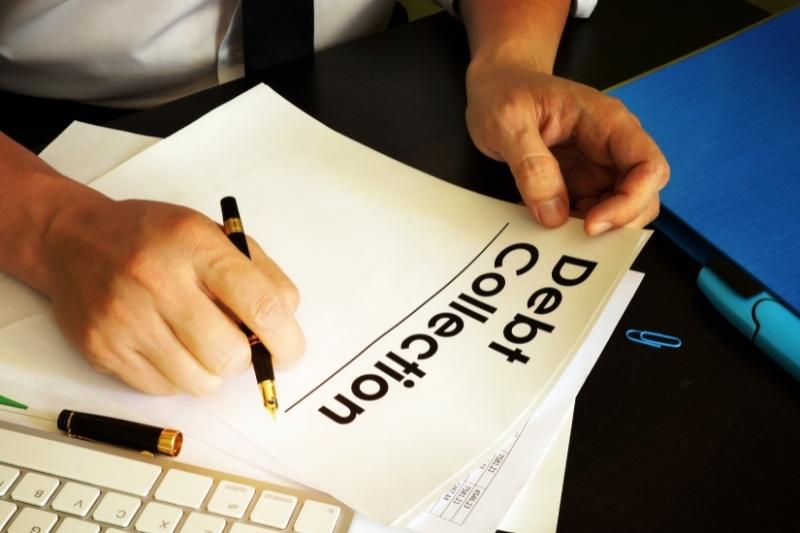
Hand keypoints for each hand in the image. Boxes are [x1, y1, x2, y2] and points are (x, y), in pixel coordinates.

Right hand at [41, 195, 303, 394]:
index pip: (261, 305)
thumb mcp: (213, 234)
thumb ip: (260, 273)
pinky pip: (165, 390)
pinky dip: (178, 376)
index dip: (286, 339)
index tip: (290, 351)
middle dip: (246, 358)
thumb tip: (287, 321)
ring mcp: (126, 320)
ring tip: (201, 342)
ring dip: (212, 370)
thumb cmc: (154, 238)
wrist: (73, 240)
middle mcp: (158, 282)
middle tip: (240, 344)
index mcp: (196, 246)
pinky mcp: (104, 350)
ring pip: (199, 382)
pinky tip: (168, 345)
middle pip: (229, 354)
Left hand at [465, 61, 668, 234]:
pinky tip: (542, 221)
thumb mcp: (507, 122)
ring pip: (618, 211)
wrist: (496, 85)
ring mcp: (596, 167)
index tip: (592, 224)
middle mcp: (610, 146)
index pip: (648, 166)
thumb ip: (530, 165)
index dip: (630, 202)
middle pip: (643, 195)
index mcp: (606, 121)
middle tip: (573, 237)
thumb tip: (553, 214)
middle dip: (616, 224)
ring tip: (552, 230)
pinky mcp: (579, 182)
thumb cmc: (505, 91)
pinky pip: (588, 213)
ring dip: (591, 229)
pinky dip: (570, 226)